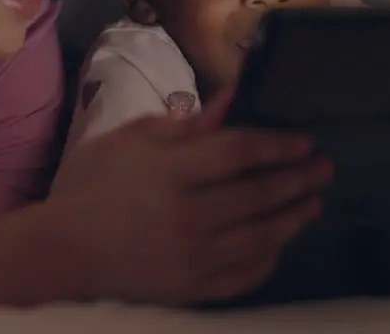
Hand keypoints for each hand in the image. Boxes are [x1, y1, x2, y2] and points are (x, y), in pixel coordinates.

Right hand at [49, 93, 331, 304]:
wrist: (66, 250)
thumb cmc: (98, 186)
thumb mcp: (133, 141)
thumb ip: (185, 124)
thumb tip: (232, 100)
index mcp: (170, 173)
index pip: (238, 153)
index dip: (276, 144)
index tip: (304, 140)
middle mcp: (187, 217)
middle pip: (259, 196)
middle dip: (297, 180)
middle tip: (323, 167)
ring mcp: (193, 258)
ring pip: (261, 238)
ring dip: (294, 218)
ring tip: (312, 202)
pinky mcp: (194, 288)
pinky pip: (246, 275)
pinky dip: (269, 258)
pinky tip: (280, 241)